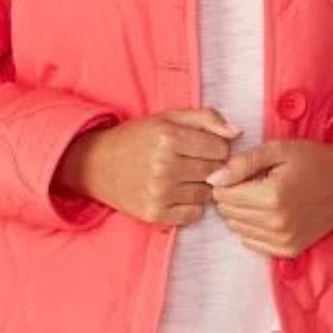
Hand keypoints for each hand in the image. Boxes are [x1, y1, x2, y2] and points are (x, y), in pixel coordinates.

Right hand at [54, 106, 241, 228]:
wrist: (95, 164)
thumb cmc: (136, 138)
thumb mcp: (168, 118)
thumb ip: (206, 118)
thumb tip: (237, 133)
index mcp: (168, 137)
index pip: (221, 147)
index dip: (217, 146)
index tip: (202, 146)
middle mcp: (164, 166)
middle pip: (216, 171)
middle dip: (210, 166)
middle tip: (191, 161)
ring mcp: (159, 193)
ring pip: (207, 194)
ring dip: (200, 186)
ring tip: (182, 176)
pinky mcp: (154, 215)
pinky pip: (194, 214)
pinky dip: (190, 205)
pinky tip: (175, 193)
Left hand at [207, 137, 332, 257]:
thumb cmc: (312, 159)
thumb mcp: (277, 150)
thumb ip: (242, 163)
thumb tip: (212, 178)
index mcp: (271, 196)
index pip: (222, 194)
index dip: (225, 179)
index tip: (240, 170)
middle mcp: (276, 223)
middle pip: (227, 213)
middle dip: (231, 195)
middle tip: (251, 181)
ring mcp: (284, 240)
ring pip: (237, 229)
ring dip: (242, 212)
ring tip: (261, 194)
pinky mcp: (290, 250)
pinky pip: (252, 242)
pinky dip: (253, 227)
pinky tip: (268, 211)